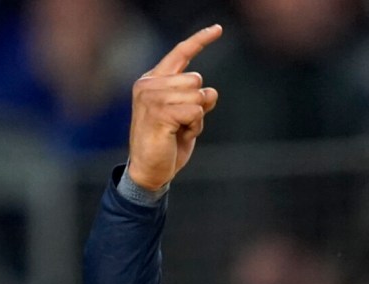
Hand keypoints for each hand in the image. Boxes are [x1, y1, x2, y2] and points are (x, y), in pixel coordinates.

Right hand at [127, 24, 221, 191]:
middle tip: (182, 123)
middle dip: (199, 103)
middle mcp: (149, 84)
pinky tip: (178, 134)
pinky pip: (195, 111)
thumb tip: (211, 92)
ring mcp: (151, 97)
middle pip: (196, 79)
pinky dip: (194, 125)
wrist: (150, 170)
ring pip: (197, 95)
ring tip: (178, 129)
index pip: (180, 53)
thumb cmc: (168, 144)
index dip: (200, 40)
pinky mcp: (158, 112)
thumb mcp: (188, 119)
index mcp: (154, 80)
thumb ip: (198, 101)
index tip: (218, 28)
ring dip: (196, 117)